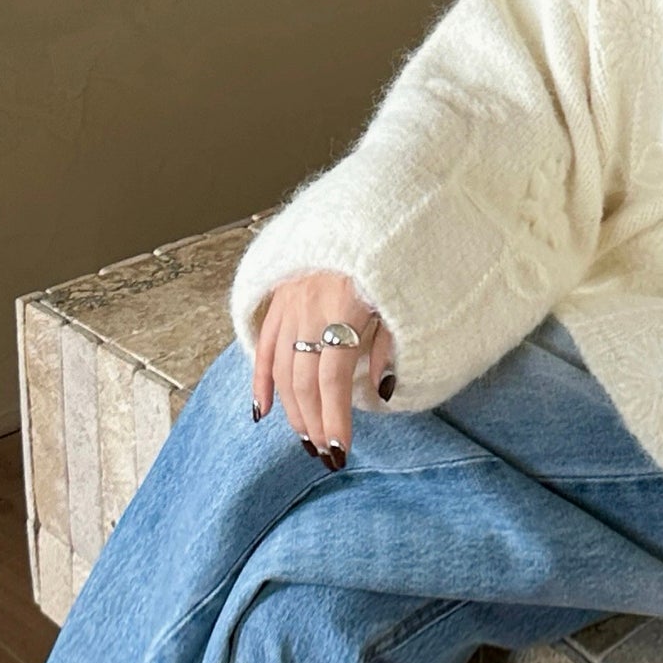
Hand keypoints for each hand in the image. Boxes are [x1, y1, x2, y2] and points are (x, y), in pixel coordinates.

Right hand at [251, 271, 397, 467]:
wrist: (368, 210)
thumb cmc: (395, 258)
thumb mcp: (401, 301)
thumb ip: (388, 348)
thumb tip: (381, 394)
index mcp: (342, 309)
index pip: (333, 378)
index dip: (335, 416)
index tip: (340, 448)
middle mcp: (308, 307)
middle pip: (303, 379)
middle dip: (313, 421)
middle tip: (324, 452)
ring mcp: (288, 302)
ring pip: (281, 368)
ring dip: (292, 409)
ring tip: (304, 439)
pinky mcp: (278, 296)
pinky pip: (264, 345)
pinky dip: (261, 381)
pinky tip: (262, 413)